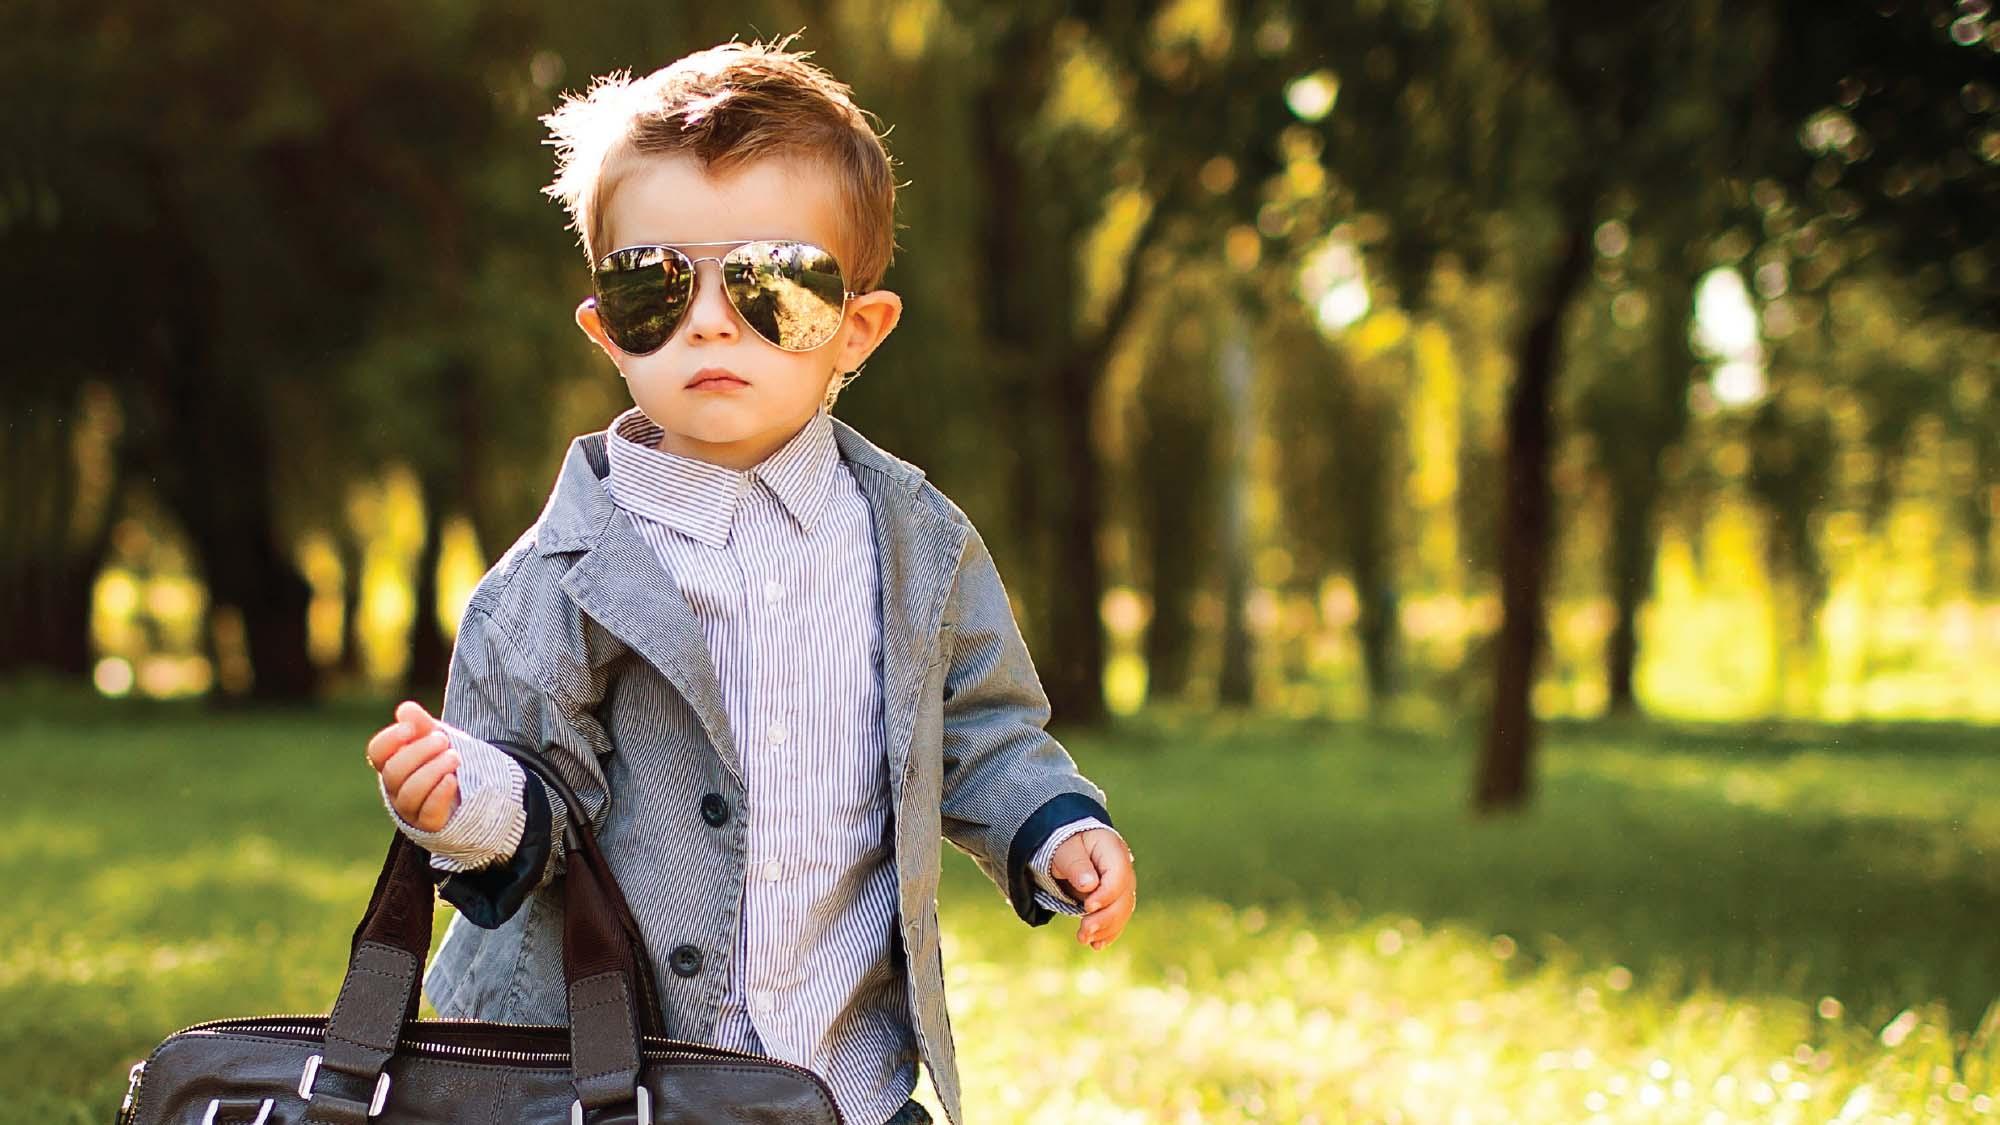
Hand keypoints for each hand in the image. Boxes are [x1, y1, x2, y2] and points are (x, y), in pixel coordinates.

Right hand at [366, 700, 459, 831]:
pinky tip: (453, 780)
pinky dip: (440, 794)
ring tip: (454, 757)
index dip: (390, 739)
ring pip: (410, 793)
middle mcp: (395, 788)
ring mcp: (410, 809)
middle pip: (394, 772)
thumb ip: (421, 723)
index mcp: (392, 763)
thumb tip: (406, 709)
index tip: (410, 728)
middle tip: (443, 740)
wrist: (470, 790)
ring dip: (433, 771)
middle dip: (419, 752)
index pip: (377, 752)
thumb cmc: (444, 760)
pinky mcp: (430, 824)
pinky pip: (428, 812)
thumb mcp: (435, 737)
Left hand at [1049, 828, 1135, 949]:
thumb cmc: (1066, 845)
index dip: (1106, 895)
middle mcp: (1124, 869)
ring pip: (1122, 911)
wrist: (1068, 847)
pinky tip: (1096, 945)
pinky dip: (1108, 932)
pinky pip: (1118, 918)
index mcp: (1113, 850)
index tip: (1087, 907)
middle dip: (1105, 918)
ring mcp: (1122, 885)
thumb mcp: (1065, 850)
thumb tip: (1089, 885)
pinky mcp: (1116, 899)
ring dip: (1105, 929)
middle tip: (1083, 931)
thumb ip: (1077, 865)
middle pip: (1123, 897)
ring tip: (1084, 940)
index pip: (1118, 876)